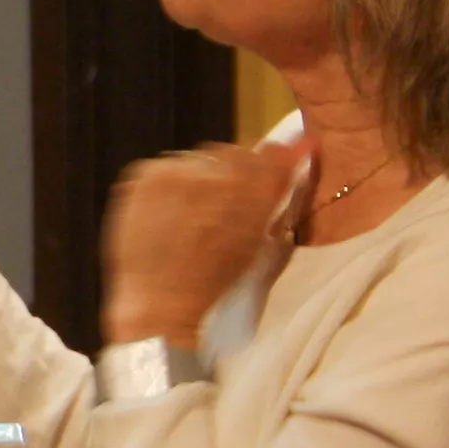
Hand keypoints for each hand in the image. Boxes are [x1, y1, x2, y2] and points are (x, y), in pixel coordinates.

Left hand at [97, 137, 312, 345]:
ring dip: (196, 178)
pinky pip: (163, 166)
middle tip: (214, 208)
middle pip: (228, 153)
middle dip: (226, 175)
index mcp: (253, 194)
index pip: (266, 153)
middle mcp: (217, 177)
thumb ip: (277, 187)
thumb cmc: (213, 280)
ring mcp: (176, 173)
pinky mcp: (145, 175)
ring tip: (187, 216)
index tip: (258, 172)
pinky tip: (165, 213)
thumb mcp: (256, 237)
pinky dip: (166, 184)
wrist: (160, 304)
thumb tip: (303, 143)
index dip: (263, 163)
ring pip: (195, 159)